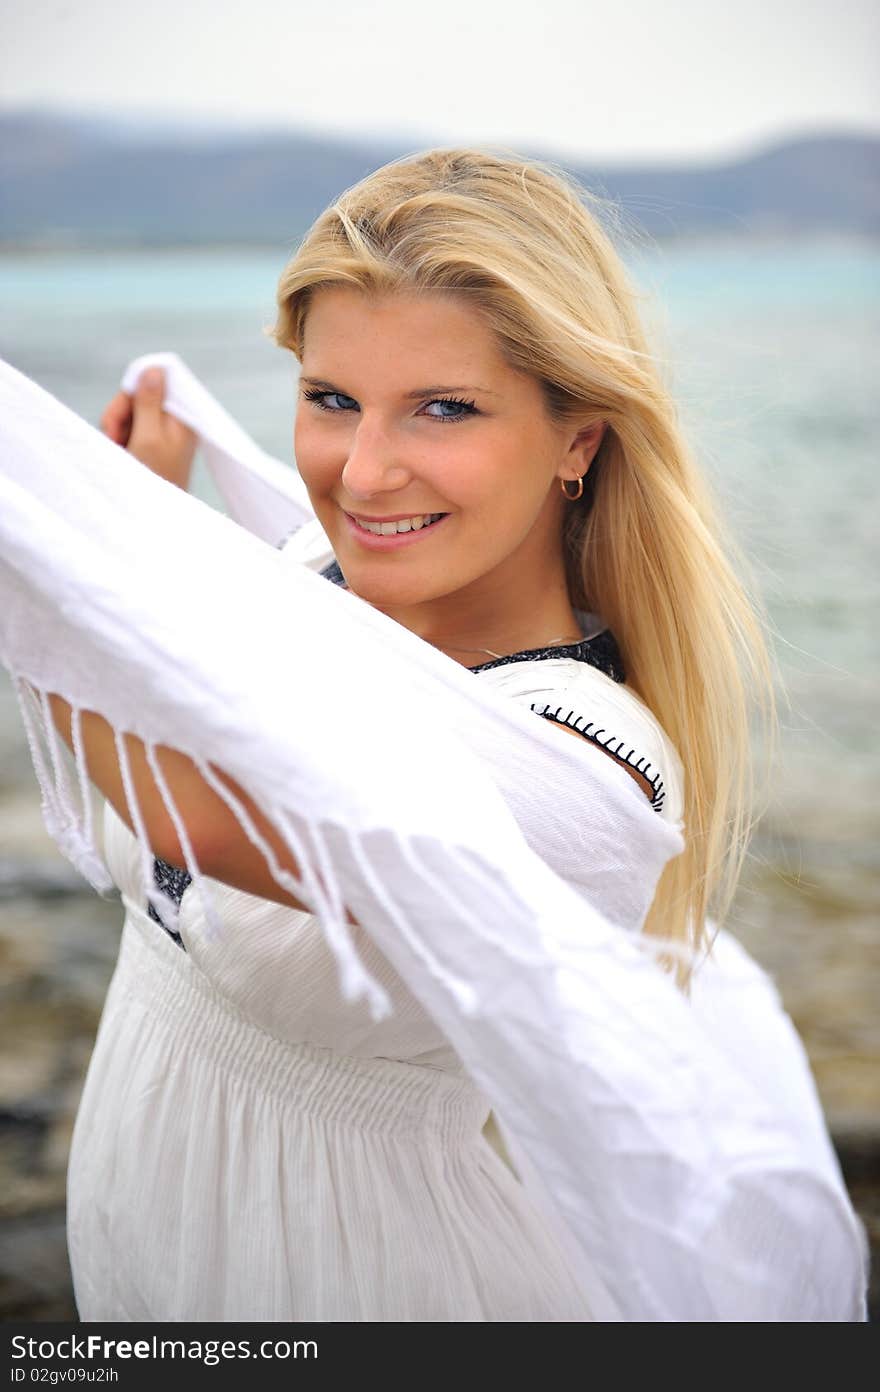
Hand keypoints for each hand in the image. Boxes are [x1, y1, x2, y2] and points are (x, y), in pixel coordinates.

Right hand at [100, 366, 196, 489]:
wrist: (153, 515)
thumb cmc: (155, 477)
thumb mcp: (149, 436)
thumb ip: (150, 401)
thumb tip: (154, 369)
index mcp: (183, 416)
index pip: (160, 381)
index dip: (136, 390)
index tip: (125, 409)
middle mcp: (176, 421)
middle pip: (141, 395)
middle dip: (122, 412)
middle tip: (115, 435)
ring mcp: (164, 432)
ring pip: (131, 411)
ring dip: (118, 426)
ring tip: (119, 447)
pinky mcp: (152, 442)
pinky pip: (130, 427)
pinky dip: (120, 436)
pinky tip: (120, 451)